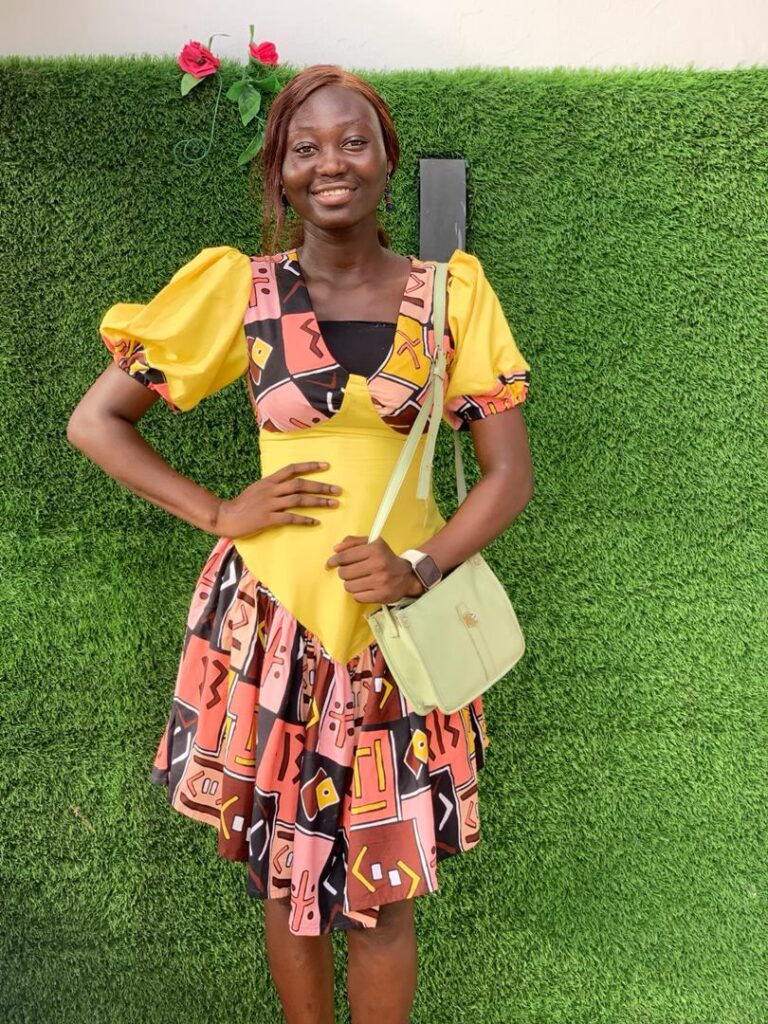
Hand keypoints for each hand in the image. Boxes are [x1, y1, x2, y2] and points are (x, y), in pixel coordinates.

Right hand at [214, 461, 341, 538]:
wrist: (225, 516)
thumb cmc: (242, 504)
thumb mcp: (257, 488)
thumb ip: (273, 485)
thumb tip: (289, 483)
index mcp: (269, 481)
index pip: (292, 469)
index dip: (310, 466)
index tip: (326, 466)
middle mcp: (271, 490)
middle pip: (300, 484)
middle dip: (321, 486)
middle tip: (338, 490)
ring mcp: (269, 504)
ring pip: (298, 500)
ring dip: (317, 502)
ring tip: (333, 505)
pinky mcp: (267, 519)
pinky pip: (289, 518)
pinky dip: (304, 520)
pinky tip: (315, 522)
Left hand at [325, 535, 423, 603]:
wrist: (407, 576)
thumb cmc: (385, 558)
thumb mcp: (372, 544)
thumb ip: (353, 542)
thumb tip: (336, 549)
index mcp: (375, 549)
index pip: (345, 557)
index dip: (333, 560)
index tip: (330, 564)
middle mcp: (378, 564)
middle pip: (344, 573)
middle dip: (344, 572)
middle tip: (350, 572)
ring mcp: (380, 581)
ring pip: (349, 586)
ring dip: (350, 584)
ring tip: (359, 580)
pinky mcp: (381, 595)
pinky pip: (357, 597)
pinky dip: (358, 593)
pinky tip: (365, 588)